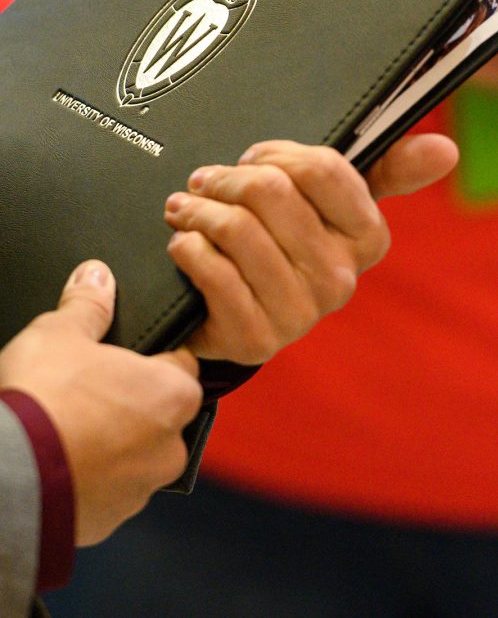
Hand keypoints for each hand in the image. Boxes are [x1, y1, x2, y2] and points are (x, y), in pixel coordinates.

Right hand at [0, 261, 201, 545]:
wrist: (6, 477)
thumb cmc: (43, 397)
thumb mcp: (60, 332)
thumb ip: (87, 304)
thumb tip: (97, 275)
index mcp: (173, 394)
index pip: (181, 363)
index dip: (153, 354)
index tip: (126, 354)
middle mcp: (170, 446)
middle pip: (161, 412)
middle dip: (132, 401)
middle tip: (90, 387)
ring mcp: (141, 489)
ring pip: (136, 455)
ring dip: (113, 442)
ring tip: (69, 425)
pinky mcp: (109, 521)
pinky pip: (109, 490)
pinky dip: (91, 475)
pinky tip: (60, 459)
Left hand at [165, 135, 457, 364]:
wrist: (237, 312)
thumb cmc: (285, 242)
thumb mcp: (332, 202)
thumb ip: (387, 170)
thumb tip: (445, 150)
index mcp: (367, 238)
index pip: (322, 168)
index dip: (275, 154)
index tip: (253, 159)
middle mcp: (341, 279)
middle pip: (271, 191)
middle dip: (227, 178)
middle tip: (206, 182)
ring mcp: (299, 314)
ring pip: (236, 227)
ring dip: (198, 210)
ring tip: (185, 209)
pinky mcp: (255, 339)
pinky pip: (212, 270)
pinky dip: (187, 248)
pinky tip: (184, 244)